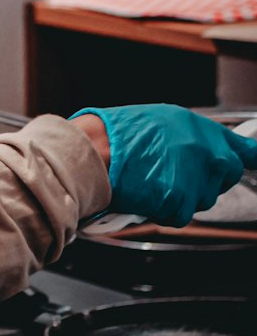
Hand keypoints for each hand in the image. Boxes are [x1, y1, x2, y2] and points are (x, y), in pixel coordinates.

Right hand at [72, 104, 256, 226]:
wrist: (93, 152)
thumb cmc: (114, 134)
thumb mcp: (156, 121)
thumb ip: (185, 137)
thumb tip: (197, 150)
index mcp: (197, 127)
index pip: (241, 146)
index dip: (250, 155)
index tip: (254, 158)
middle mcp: (203, 151)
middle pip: (224, 176)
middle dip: (206, 179)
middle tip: (175, 175)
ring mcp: (195, 177)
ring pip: (201, 199)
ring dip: (181, 196)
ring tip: (151, 180)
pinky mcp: (180, 200)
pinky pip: (179, 214)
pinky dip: (163, 210)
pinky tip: (145, 195)